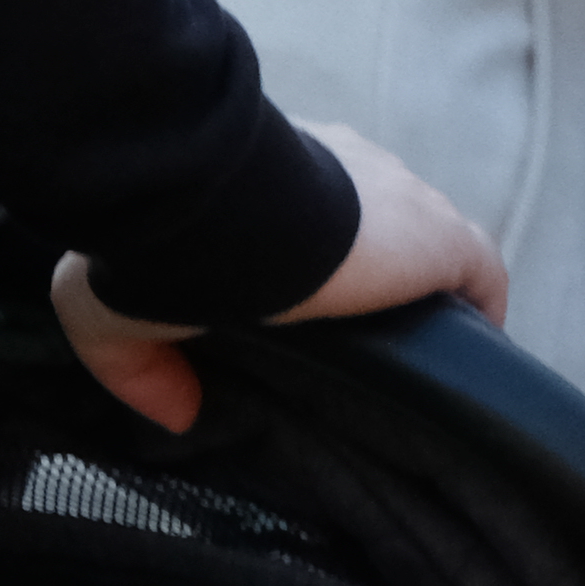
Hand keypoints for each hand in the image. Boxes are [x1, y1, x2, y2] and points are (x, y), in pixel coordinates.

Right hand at [42, 126, 511, 429]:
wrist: (221, 214)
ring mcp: (405, 201)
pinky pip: (478, 274)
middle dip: (375, 276)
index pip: (317, 210)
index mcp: (279, 170)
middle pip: (382, 229)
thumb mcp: (107, 304)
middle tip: (355, 338)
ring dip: (423, 294)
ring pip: (431, 247)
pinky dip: (473, 308)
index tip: (303, 303)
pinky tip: (463, 351)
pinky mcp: (443, 236)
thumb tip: (178, 415)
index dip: (318, 254)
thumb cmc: (161, 243)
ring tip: (410, 353)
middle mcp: (352, 172)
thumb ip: (139, 364)